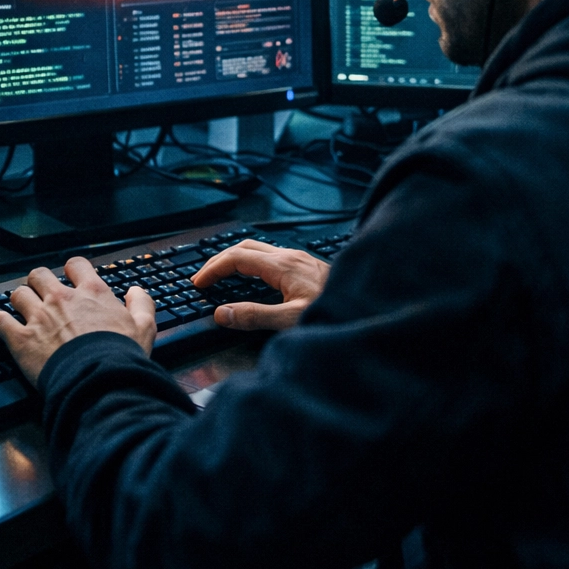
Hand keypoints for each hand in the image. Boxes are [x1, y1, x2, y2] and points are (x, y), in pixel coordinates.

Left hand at [0, 257, 156, 384]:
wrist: (98, 380)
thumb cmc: (121, 356)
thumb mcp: (145, 328)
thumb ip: (142, 304)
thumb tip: (136, 291)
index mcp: (92, 293)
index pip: (76, 265)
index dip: (72, 269)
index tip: (71, 277)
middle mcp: (62, 299)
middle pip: (40, 275)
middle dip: (39, 282)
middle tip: (41, 293)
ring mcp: (39, 317)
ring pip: (18, 294)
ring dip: (19, 300)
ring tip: (20, 308)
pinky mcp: (21, 338)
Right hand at [193, 239, 330, 330]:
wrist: (369, 305)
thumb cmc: (336, 311)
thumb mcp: (291, 320)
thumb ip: (254, 317)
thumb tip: (222, 313)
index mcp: (283, 266)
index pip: (237, 258)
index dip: (213, 268)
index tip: (198, 282)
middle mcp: (290, 257)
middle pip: (245, 247)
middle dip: (220, 260)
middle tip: (204, 278)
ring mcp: (299, 260)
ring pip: (259, 250)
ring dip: (236, 259)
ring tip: (222, 275)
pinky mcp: (306, 267)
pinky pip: (271, 257)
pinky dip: (252, 263)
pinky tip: (254, 279)